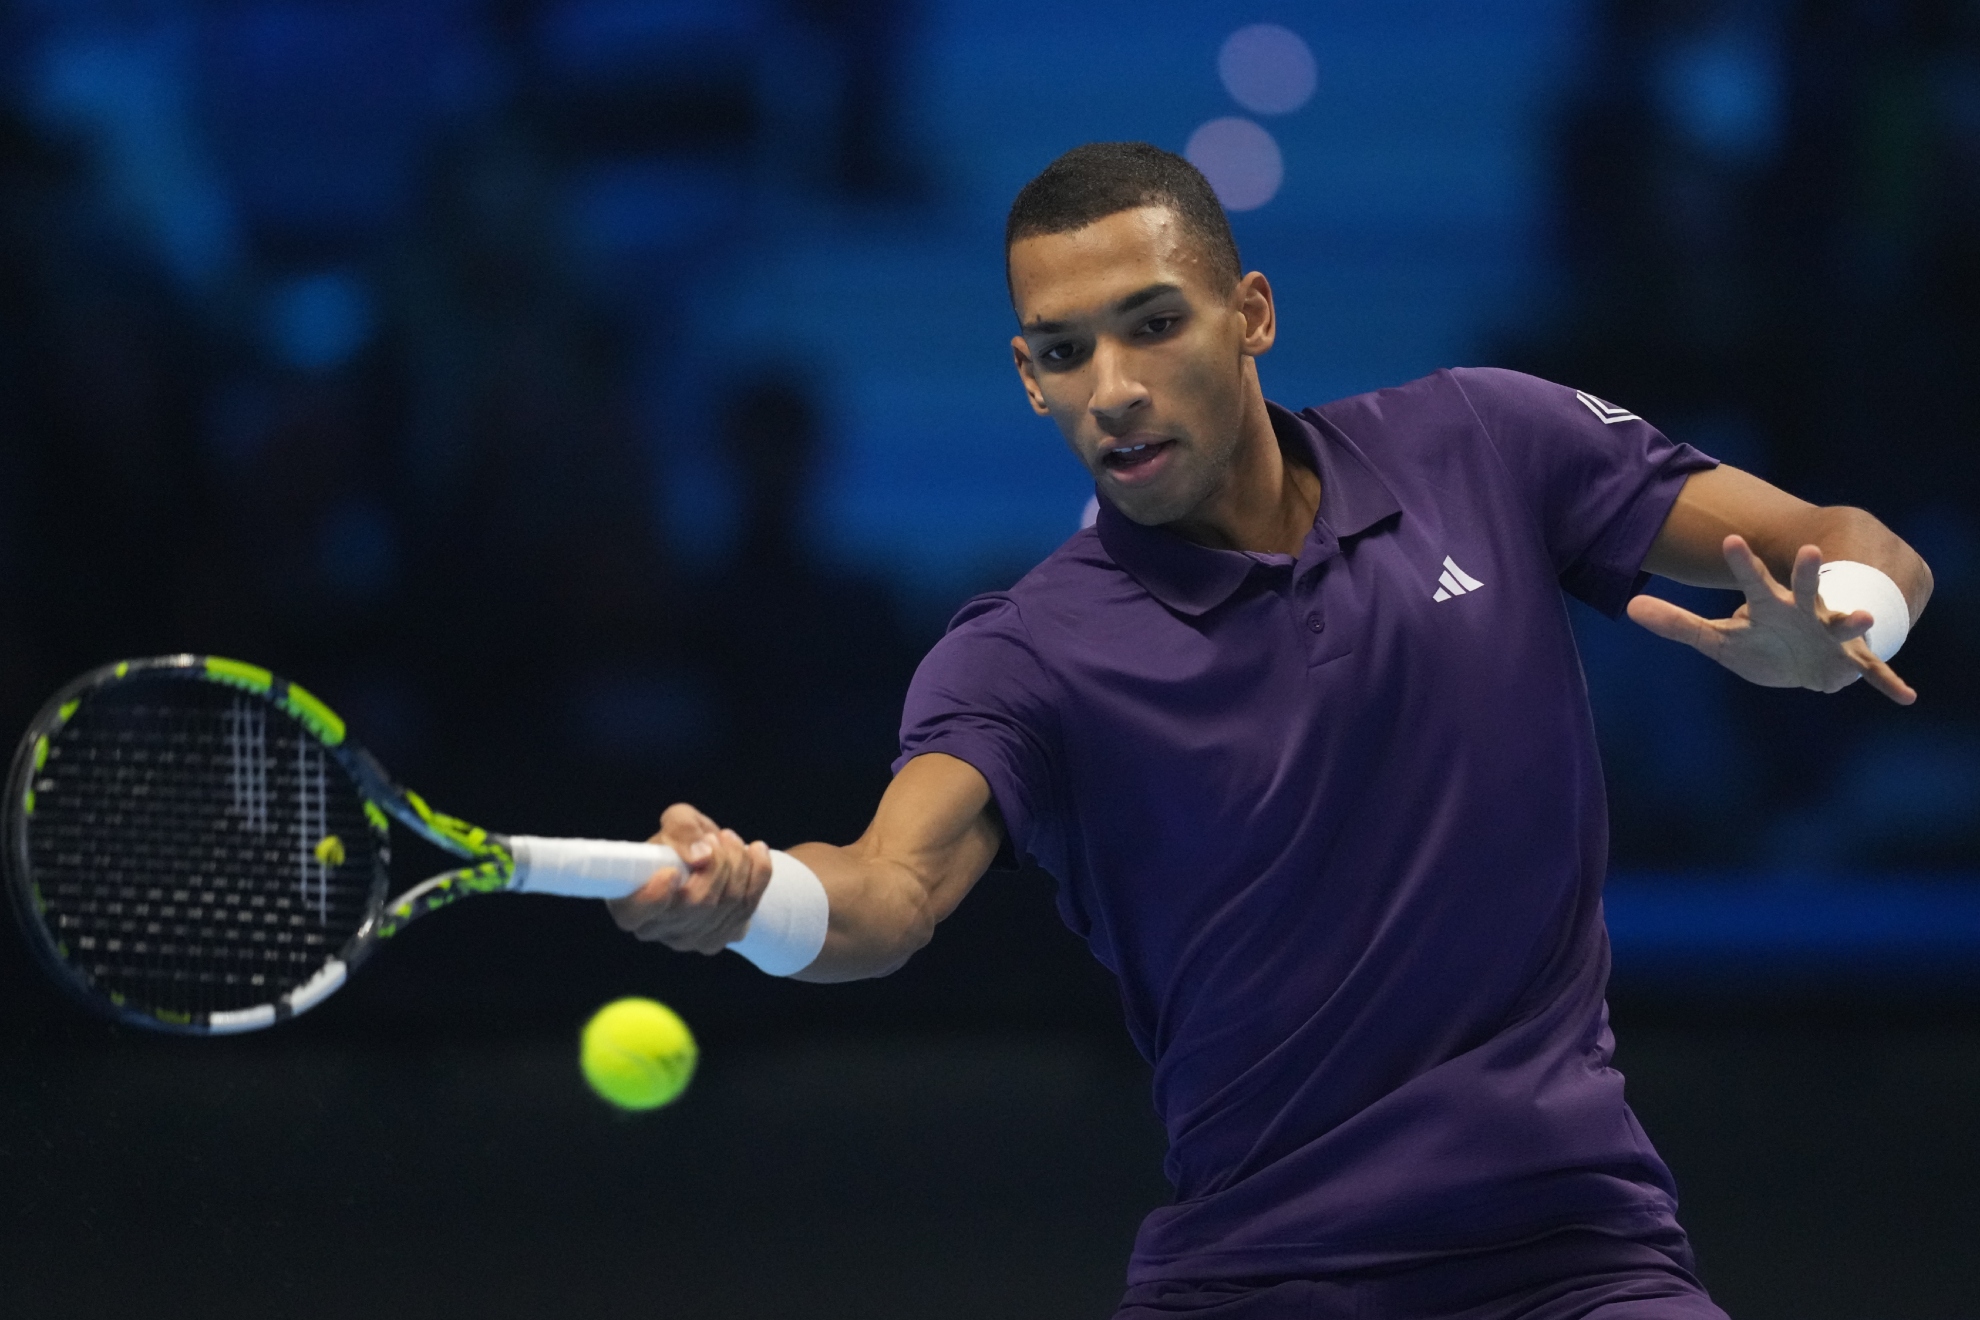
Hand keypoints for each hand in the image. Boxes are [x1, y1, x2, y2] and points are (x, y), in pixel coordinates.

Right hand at [606, 803, 773, 953]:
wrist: (708, 858)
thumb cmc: (682, 840)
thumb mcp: (677, 821)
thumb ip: (681, 828)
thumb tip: (700, 856)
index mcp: (629, 901)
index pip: (634, 914)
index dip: (654, 897)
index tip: (671, 871)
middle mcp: (654, 929)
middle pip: (696, 904)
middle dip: (718, 862)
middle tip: (717, 837)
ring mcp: (686, 940)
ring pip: (727, 905)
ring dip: (739, 863)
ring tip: (731, 839)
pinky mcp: (716, 940)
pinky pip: (747, 909)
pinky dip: (759, 874)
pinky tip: (756, 851)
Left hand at [1626, 535, 1915, 704]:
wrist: (1800, 664)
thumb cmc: (1759, 643)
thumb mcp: (1716, 639)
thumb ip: (1677, 623)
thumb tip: (1629, 606)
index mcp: (1769, 605)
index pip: (1750, 580)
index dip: (1740, 563)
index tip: (1729, 540)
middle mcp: (1804, 613)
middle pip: (1804, 589)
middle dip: (1808, 573)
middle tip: (1811, 551)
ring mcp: (1829, 635)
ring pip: (1843, 625)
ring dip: (1854, 622)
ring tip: (1865, 619)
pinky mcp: (1849, 662)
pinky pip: (1873, 674)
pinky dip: (1888, 685)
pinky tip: (1907, 697)